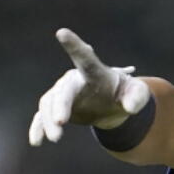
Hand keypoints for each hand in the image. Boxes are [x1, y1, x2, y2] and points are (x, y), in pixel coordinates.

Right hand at [28, 28, 151, 145]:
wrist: (112, 102)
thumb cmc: (125, 92)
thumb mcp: (137, 93)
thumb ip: (137, 97)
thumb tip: (130, 108)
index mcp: (95, 71)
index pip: (85, 57)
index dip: (74, 45)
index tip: (62, 32)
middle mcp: (75, 79)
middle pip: (63, 90)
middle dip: (60, 105)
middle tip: (61, 122)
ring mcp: (62, 93)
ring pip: (49, 103)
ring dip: (49, 121)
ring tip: (55, 138)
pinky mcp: (56, 108)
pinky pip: (42, 116)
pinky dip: (38, 127)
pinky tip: (36, 141)